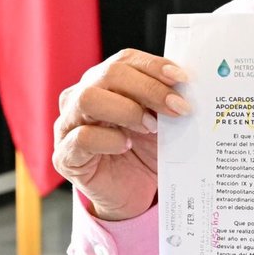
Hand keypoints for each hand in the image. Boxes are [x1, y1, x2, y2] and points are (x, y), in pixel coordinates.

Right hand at [52, 48, 188, 220]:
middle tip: (177, 108)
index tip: (183, 79)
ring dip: (127, 110)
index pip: (125, 60)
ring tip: (151, 126)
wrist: (134, 194)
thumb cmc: (145, 152)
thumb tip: (188, 86)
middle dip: (149, 89)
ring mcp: (68, 125)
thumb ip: (166, 101)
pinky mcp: (65, 155)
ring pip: (89, 99)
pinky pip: (82, 137)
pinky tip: (127, 145)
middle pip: (109, 74)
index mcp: (104, 81)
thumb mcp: (162, 122)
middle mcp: (81, 96)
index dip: (154, 66)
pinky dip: (109, 139)